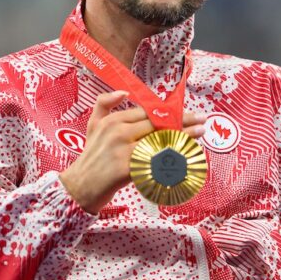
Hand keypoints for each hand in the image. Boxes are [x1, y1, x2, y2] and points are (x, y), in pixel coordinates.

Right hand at [59, 90, 206, 212]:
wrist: (78, 188)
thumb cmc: (90, 158)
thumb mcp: (92, 126)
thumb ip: (104, 104)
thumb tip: (124, 91)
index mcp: (114, 120)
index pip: (149, 113)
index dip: (170, 112)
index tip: (187, 112)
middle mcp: (119, 132)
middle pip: (158, 124)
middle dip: (183, 121)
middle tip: (202, 120)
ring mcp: (123, 150)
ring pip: (160, 140)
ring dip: (184, 137)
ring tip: (200, 133)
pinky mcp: (128, 169)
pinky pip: (156, 161)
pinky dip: (172, 158)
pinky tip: (186, 156)